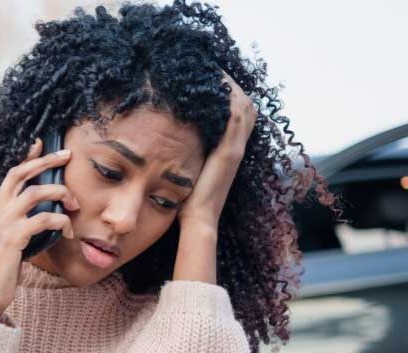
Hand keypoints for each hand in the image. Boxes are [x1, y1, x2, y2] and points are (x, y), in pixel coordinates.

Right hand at [0, 137, 79, 320]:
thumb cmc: (1, 273)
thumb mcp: (8, 244)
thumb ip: (19, 227)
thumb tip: (44, 217)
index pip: (10, 176)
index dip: (26, 158)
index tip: (40, 143)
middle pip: (19, 174)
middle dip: (45, 161)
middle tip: (67, 155)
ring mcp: (1, 224)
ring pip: (35, 193)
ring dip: (59, 193)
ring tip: (74, 203)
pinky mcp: (12, 238)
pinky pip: (43, 219)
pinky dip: (61, 221)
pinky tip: (68, 231)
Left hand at [177, 71, 257, 230]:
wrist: (198, 220)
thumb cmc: (189, 200)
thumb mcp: (191, 169)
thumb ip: (190, 152)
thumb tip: (173, 137)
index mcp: (229, 149)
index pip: (238, 112)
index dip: (229, 93)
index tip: (211, 77)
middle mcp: (236, 146)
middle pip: (244, 104)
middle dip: (230, 83)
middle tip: (212, 67)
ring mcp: (235, 148)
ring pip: (242, 105)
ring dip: (229, 85)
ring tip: (213, 68)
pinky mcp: (230, 151)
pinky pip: (234, 115)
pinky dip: (228, 97)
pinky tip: (215, 82)